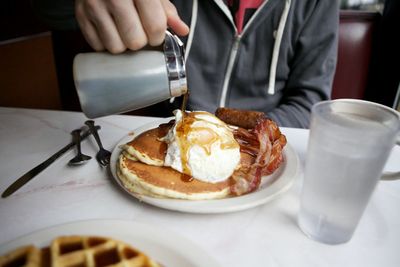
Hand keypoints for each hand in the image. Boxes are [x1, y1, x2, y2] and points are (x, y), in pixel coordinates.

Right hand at [75, 0, 189, 52]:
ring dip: (123, 44)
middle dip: (140, 41)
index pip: (155, 27)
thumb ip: (167, 11)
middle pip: (135, 42)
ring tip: (123, 30)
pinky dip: (105, 43)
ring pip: (116, 47)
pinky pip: (97, 46)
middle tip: (138, 31)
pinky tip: (109, 30)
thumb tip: (183, 30)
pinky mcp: (80, 15)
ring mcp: (94, 6)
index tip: (155, 33)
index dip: (158, 36)